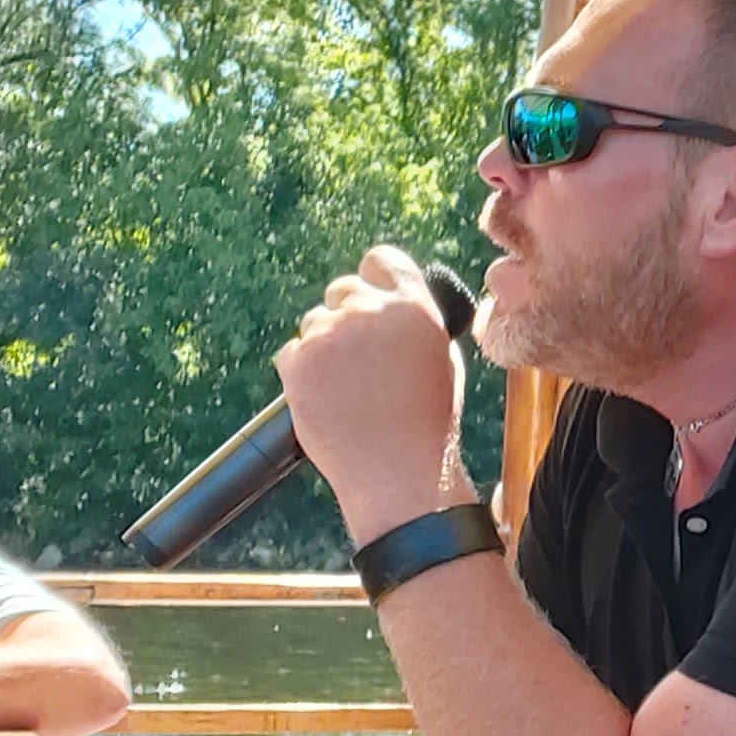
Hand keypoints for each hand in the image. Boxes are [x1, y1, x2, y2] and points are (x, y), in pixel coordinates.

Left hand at [277, 245, 467, 542]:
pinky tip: (329, 400)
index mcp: (413, 306)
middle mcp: (369, 311)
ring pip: (314, 323)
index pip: (382, 261)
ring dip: (325, 348)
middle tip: (360, 359)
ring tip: (349, 391)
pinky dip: (304, 373)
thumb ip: (417, 323)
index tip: (373, 298)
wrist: (398, 474)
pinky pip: (292, 353)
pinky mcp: (297, 362)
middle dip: (346, 317)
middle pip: (342, 289)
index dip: (376, 278)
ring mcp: (329, 335)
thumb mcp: (443, 360)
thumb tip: (395, 305)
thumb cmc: (428, 423)